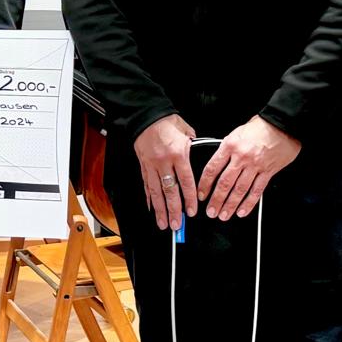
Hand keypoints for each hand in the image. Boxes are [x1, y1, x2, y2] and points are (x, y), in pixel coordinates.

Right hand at [134, 113, 197, 230]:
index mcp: (178, 154)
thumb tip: (199, 158)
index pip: (186, 182)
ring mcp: (151, 165)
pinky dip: (149, 198)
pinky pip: (146, 185)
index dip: (189, 199)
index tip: (191, 211)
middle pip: (170, 191)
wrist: (146, 116)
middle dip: (174, 210)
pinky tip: (151, 208)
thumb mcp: (187, 132)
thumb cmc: (166, 122)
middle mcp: (164, 162)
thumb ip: (193, 147)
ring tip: (163, 223)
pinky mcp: (143, 165)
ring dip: (160, 210)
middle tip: (177, 225)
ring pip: (156, 192)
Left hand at [197, 117, 300, 219]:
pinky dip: (249, 203)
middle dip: (216, 200)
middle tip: (211, 211)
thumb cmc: (259, 127)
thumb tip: (216, 166)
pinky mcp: (268, 171)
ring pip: (240, 189)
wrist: (282, 124)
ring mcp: (255, 165)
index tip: (201, 195)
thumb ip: (225, 150)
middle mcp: (241, 157)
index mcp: (229, 146)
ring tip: (224, 215)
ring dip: (230, 204)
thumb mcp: (235, 134)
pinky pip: (257, 190)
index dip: (204, 185)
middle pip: (225, 183)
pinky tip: (243, 210)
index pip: (212, 169)